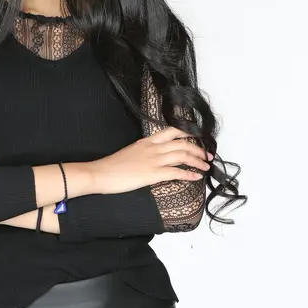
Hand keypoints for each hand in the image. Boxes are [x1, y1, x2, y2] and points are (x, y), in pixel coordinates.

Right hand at [90, 127, 212, 194]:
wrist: (100, 173)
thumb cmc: (112, 166)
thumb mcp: (131, 152)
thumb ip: (144, 152)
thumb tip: (154, 157)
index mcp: (147, 141)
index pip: (172, 131)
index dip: (188, 134)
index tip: (198, 139)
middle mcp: (152, 148)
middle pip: (182, 143)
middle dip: (198, 149)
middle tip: (207, 156)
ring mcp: (153, 160)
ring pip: (182, 156)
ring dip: (197, 161)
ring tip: (206, 166)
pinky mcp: (152, 174)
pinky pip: (176, 172)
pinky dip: (189, 174)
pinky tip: (196, 177)